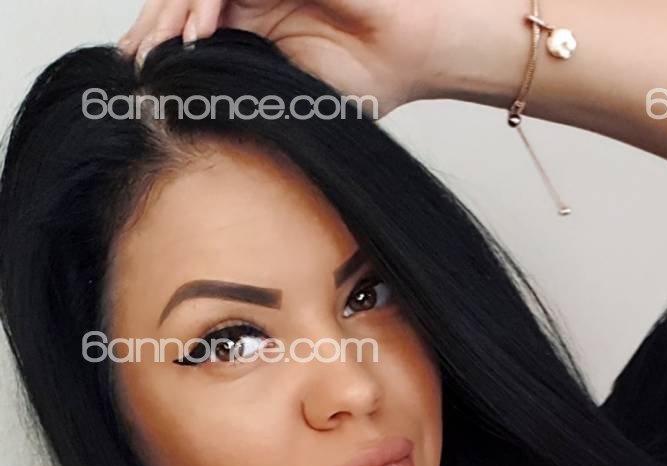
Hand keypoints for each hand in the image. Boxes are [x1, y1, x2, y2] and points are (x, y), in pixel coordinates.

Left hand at [117, 0, 446, 115]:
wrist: (411, 53)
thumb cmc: (367, 82)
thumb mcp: (293, 103)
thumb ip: (250, 104)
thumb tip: (197, 130)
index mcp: (251, 31)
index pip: (189, 31)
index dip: (157, 48)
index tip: (134, 81)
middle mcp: (250, 2)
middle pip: (181, 4)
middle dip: (151, 31)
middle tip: (133, 64)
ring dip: (170, 18)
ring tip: (156, 52)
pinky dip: (204, 4)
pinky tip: (196, 35)